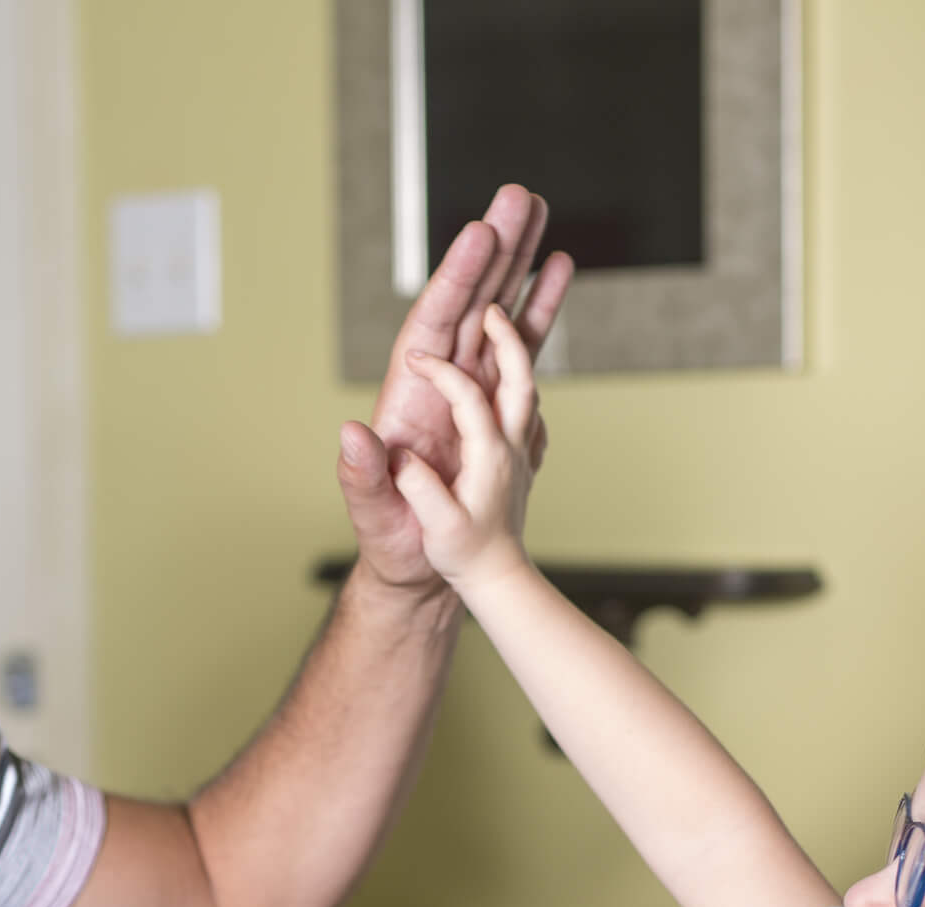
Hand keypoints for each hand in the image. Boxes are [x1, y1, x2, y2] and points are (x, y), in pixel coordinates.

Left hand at [338, 183, 574, 590]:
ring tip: (537, 210)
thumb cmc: (392, 541)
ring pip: (497, 309)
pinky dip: (538, 304)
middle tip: (516, 195)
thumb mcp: (371, 513)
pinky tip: (556, 268)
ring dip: (517, 261)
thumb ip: (361, 476)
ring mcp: (469, 384)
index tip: (478, 236)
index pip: (434, 324)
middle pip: (469, 300)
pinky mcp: (493, 399)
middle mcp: (439, 379)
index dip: (456, 280)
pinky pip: (519, 344)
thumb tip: (350, 434)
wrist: (423, 563)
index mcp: (409, 396)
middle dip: (493, 248)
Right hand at [391, 304, 540, 589]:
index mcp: (488, 456)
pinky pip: (527, 410)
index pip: (470, 397)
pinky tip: (512, 377)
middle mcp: (511, 447)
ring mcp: (521, 452)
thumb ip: (415, 485)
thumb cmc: (464, 557)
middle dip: (508, 335)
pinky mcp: (521, 460)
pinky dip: (520, 382)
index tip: (419, 360)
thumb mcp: (436, 526)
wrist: (498, 582)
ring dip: (521, 349)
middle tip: (493, 305)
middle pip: (521, 377)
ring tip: (508, 318)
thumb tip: (396, 452)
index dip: (443, 373)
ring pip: (529, 387)